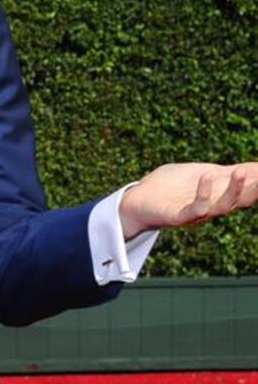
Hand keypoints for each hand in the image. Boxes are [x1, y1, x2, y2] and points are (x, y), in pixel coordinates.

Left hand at [119, 162, 257, 239]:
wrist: (137, 200)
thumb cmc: (169, 186)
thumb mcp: (202, 173)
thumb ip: (225, 171)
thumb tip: (253, 166)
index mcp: (218, 196)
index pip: (247, 191)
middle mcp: (212, 207)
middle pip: (242, 201)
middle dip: (255, 189)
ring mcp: (196, 214)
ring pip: (223, 207)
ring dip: (234, 190)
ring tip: (241, 170)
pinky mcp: (178, 217)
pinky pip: (195, 209)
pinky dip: (203, 193)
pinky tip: (206, 175)